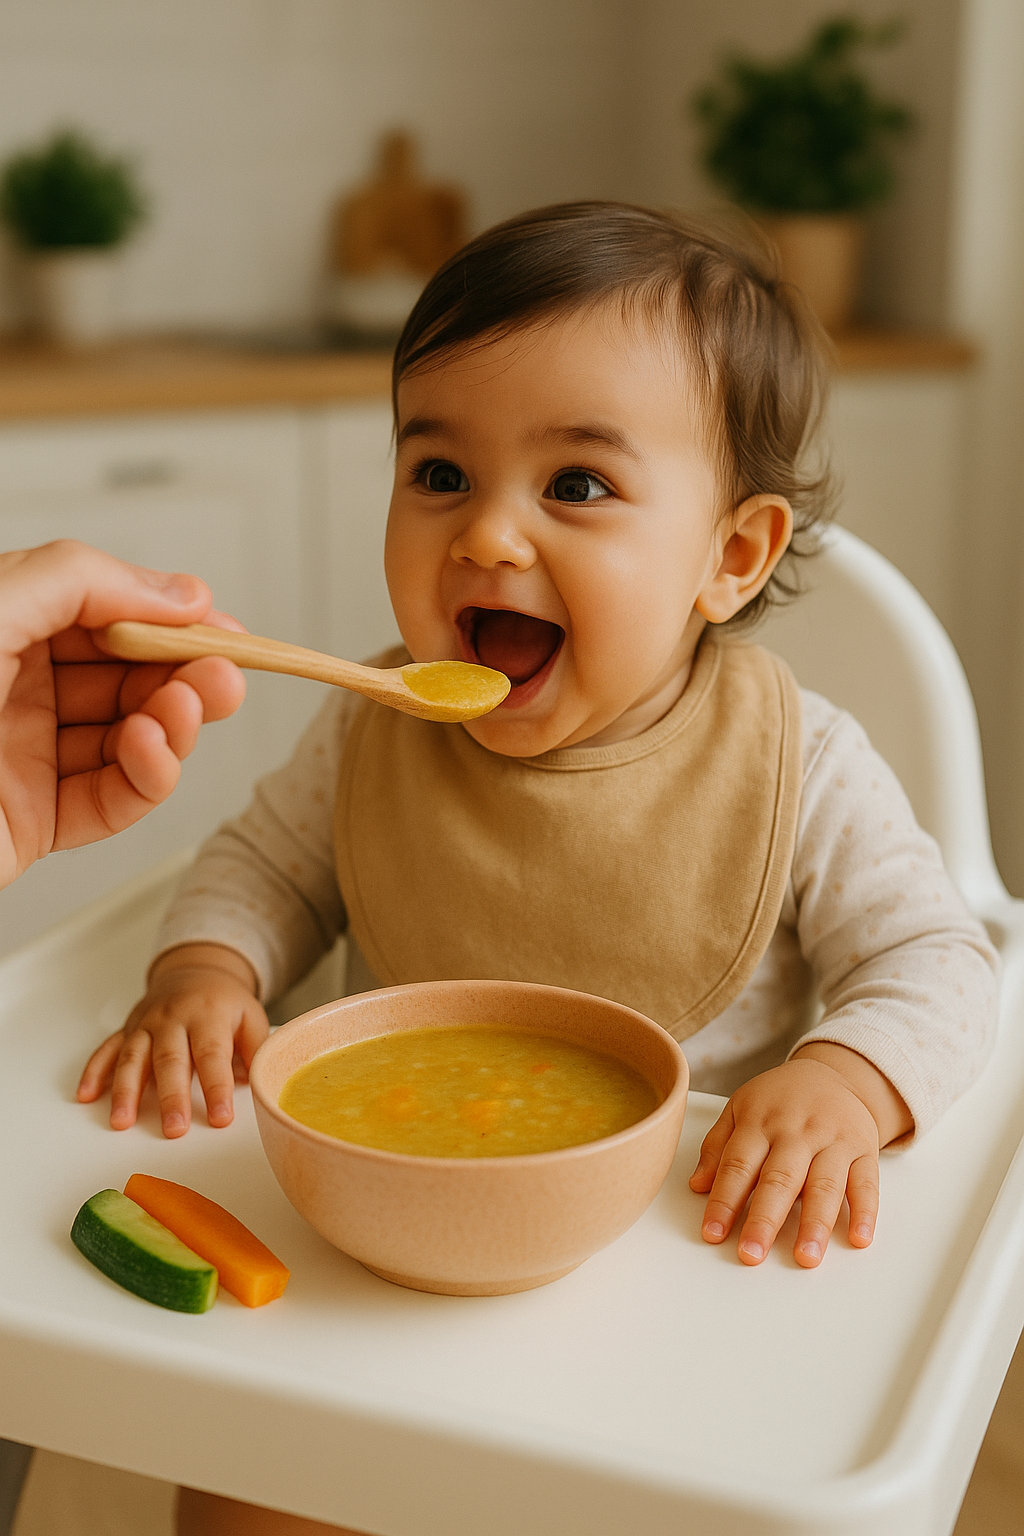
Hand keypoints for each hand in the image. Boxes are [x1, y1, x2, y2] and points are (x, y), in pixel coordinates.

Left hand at [0, 539, 246, 888]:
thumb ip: (85, 580)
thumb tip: (179, 590)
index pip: (102, 612)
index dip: (168, 614)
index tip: (220, 623)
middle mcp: (8, 691)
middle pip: (126, 674)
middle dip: (185, 670)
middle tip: (226, 671)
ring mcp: (22, 758)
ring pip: (130, 735)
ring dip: (176, 722)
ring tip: (191, 708)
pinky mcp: (32, 823)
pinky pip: (112, 797)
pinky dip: (150, 775)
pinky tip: (153, 749)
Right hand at [76, 943, 268, 1136]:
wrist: (195, 971)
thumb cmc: (224, 1002)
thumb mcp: (251, 1016)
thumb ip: (255, 1049)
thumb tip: (256, 1083)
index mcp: (208, 1015)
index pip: (212, 1055)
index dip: (216, 1087)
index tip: (220, 1118)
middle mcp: (172, 1019)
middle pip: (170, 1060)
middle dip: (171, 1096)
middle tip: (174, 1128)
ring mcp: (146, 1024)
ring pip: (133, 1057)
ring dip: (126, 1091)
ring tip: (122, 1122)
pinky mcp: (127, 1030)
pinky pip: (107, 1050)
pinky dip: (94, 1072)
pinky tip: (86, 1096)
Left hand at [689, 1045, 912, 1267]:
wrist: (832, 1073)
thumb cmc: (779, 1099)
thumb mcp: (740, 1108)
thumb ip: (717, 1146)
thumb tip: (697, 1185)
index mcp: (760, 1121)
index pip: (738, 1165)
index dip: (724, 1201)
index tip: (713, 1233)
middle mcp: (797, 1131)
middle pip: (780, 1178)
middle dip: (765, 1219)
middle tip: (752, 1254)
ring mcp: (833, 1140)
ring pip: (825, 1184)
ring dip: (815, 1222)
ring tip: (806, 1256)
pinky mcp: (864, 1150)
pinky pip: (867, 1182)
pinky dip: (865, 1211)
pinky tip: (858, 1238)